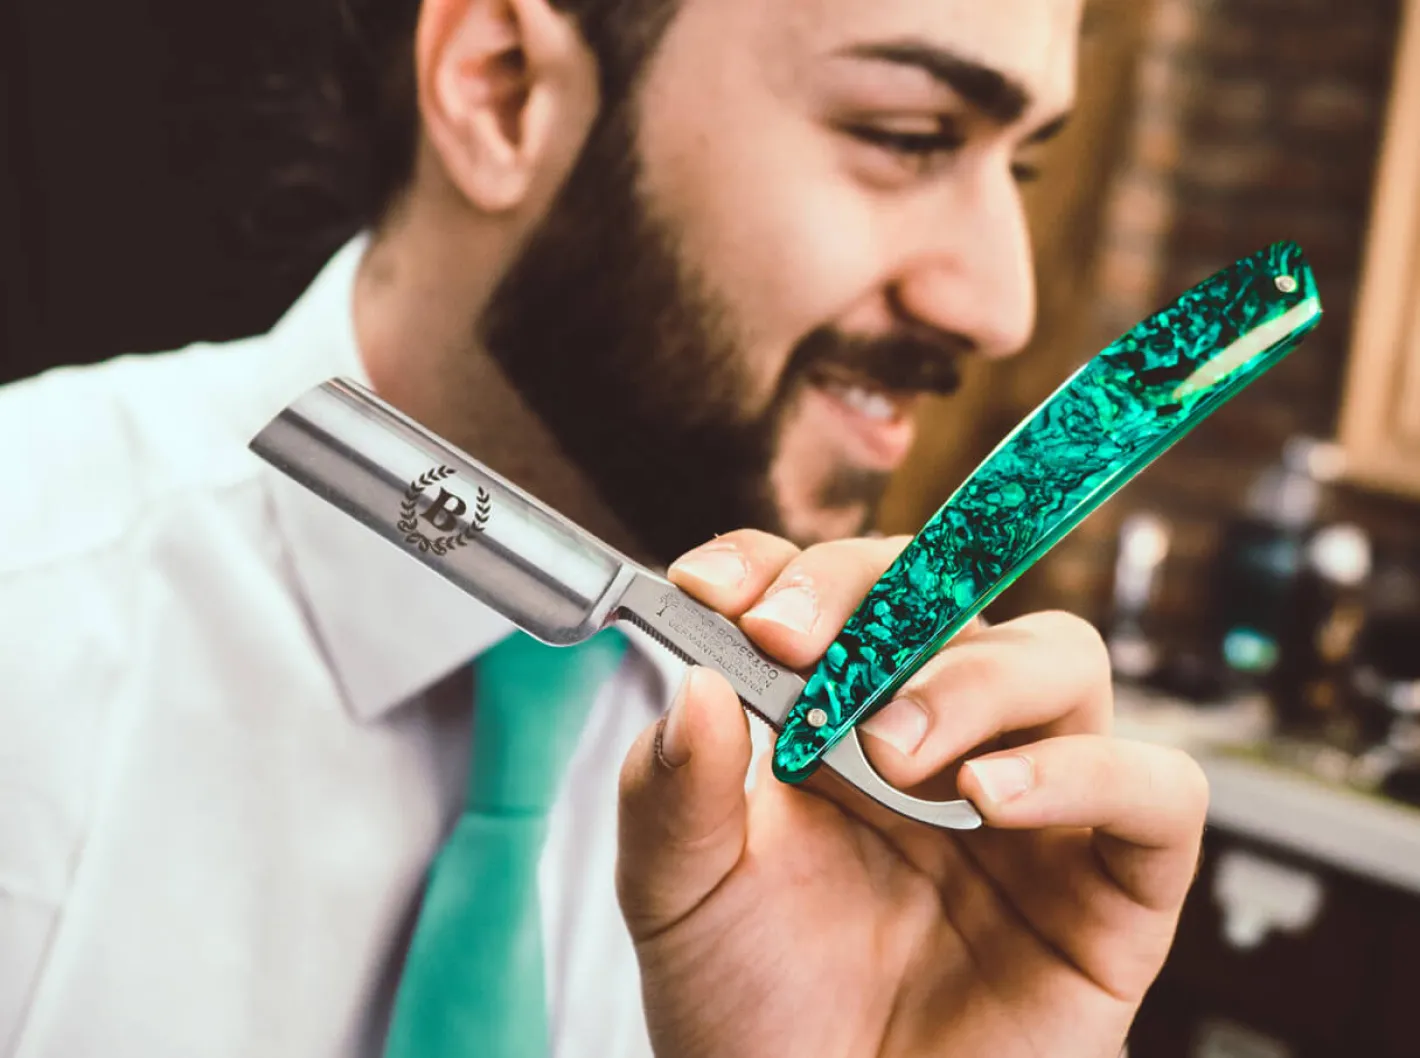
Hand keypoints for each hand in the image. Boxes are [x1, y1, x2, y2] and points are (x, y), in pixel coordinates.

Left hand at [616, 531, 1206, 1057]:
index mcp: (840, 726)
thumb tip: (696, 685)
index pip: (838, 594)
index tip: (713, 585)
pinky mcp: (1113, 891)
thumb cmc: (751, 1019)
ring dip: (977, 677)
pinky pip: (1155, 792)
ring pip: (1062, 661)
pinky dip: (1087, 771)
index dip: (784, 567)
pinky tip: (994, 798)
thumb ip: (672, 792)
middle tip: (801, 650)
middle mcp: (944, 745)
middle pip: (958, 596)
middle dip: (879, 598)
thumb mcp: (678, 898)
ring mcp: (1036, 809)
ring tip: (898, 749)